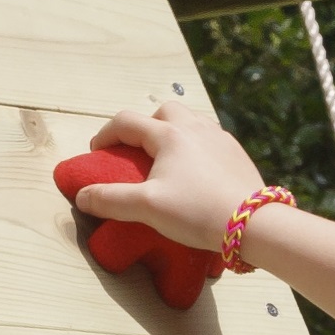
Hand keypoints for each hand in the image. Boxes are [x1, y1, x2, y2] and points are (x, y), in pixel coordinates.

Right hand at [73, 102, 263, 254]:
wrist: (252, 223)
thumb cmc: (196, 212)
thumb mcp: (146, 207)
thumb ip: (110, 200)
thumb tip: (82, 196)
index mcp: (169, 134)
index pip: (126, 122)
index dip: (105, 135)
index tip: (97, 153)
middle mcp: (195, 127)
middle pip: (164, 110)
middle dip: (145, 125)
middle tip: (138, 151)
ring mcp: (220, 138)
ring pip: (191, 121)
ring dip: (173, 132)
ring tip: (168, 160)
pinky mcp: (237, 153)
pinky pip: (211, 139)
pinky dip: (196, 146)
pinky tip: (197, 172)